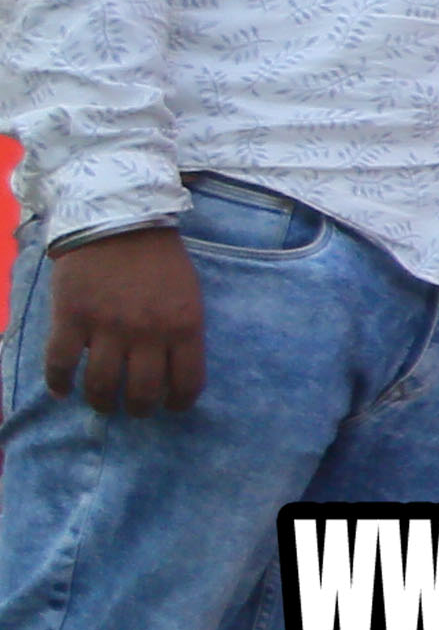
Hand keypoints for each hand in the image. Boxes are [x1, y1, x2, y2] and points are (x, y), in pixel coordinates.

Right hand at [37, 227, 202, 413]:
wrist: (116, 221)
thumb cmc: (158, 258)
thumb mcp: (188, 293)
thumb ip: (182, 329)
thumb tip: (175, 366)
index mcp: (184, 325)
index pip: (187, 382)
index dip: (179, 402)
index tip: (171, 407)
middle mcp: (147, 332)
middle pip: (143, 391)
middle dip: (140, 409)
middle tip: (134, 409)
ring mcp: (107, 327)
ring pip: (102, 385)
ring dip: (102, 402)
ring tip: (103, 404)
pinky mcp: (71, 318)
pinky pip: (61, 363)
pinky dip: (58, 383)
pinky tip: (61, 391)